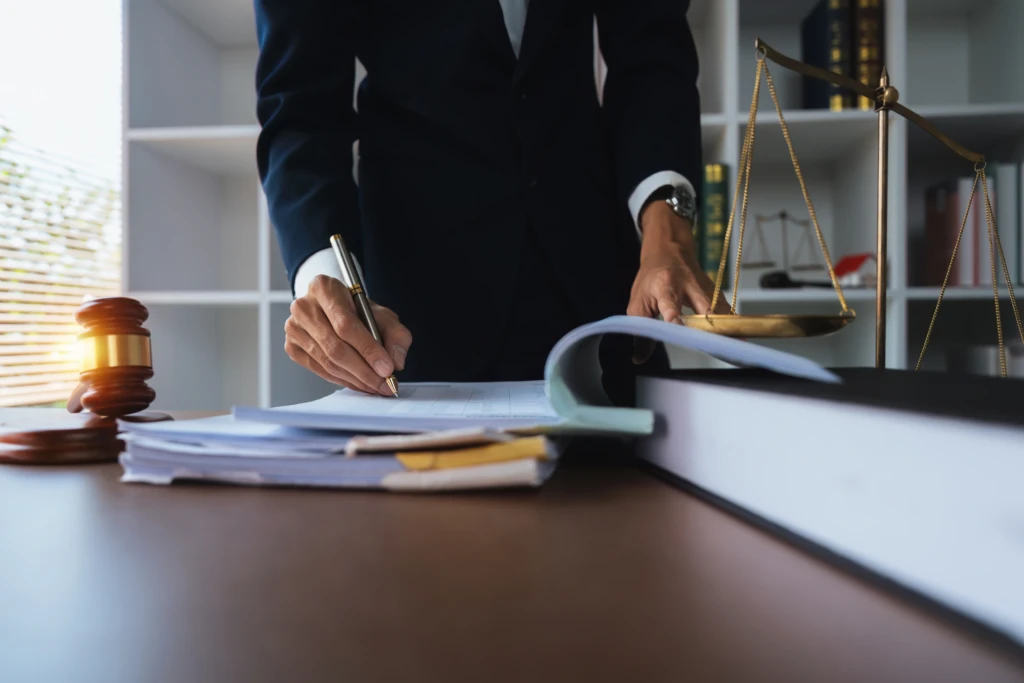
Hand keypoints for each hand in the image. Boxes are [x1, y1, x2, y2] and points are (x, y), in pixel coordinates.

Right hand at [284, 275, 411, 394]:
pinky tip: (360, 384)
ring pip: (328, 362)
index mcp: (324, 288)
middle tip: (385, 385)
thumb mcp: (381, 314)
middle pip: (335, 347)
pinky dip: (343, 380)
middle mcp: (303, 306)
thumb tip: (396, 361)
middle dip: (364, 371)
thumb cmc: (357, 310)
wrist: (334, 307)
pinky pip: (320, 370)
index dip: (368, 350)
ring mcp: (294, 328)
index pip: (346, 325)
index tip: (387, 369)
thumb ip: (395, 334)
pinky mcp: (292, 347)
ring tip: (377, 387)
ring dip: (356, 379)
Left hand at [628, 201, 731, 362]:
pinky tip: (740, 339)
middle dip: (713, 325)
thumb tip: (639, 358)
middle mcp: (689, 285)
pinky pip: (726, 312)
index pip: (670, 302)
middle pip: (705, 306)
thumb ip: (640, 329)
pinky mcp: (716, 293)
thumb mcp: (638, 302)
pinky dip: (732, 325)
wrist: (669, 251)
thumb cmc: (651, 279)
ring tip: (739, 345)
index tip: (676, 325)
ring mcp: (706, 288)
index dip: (673, 314)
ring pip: (721, 309)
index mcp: (665, 285)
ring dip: (729, 327)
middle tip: (719, 344)